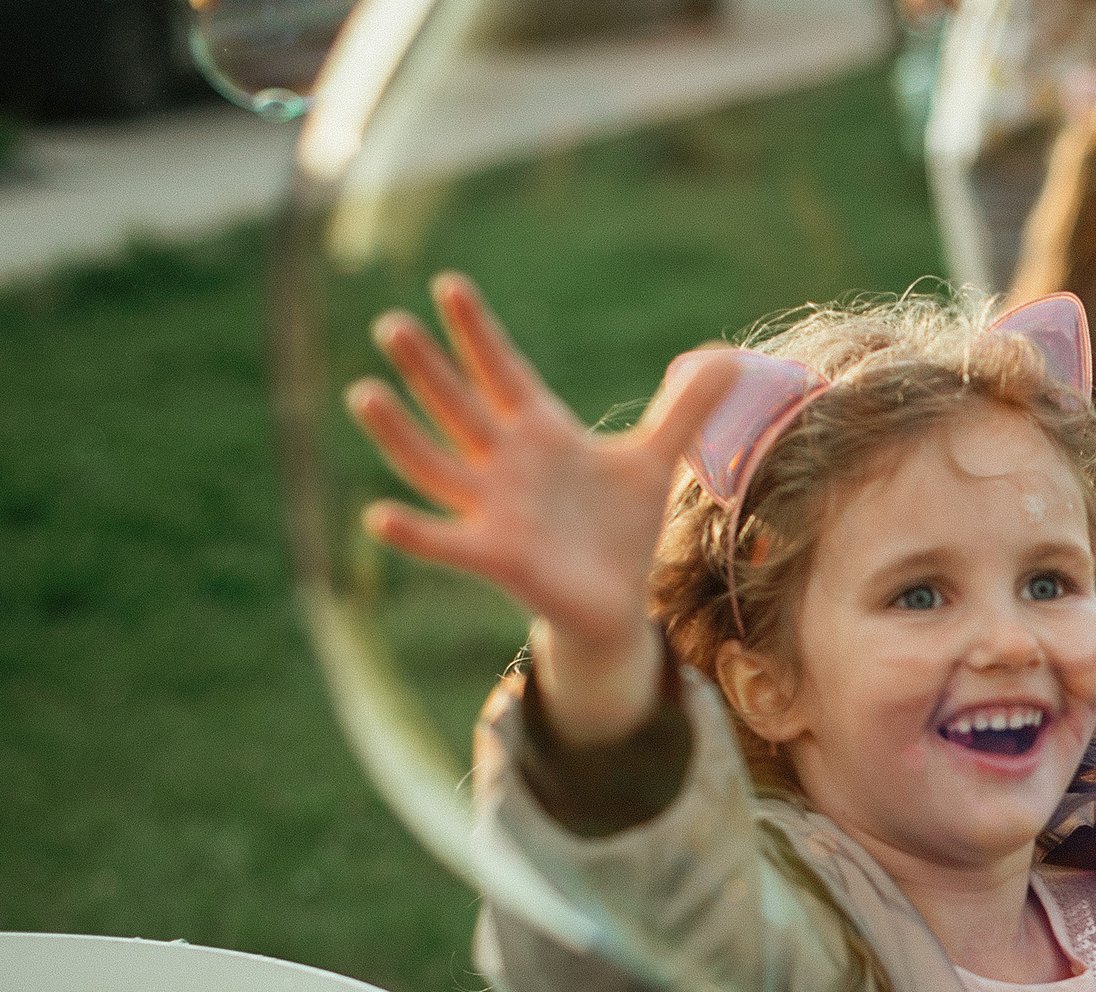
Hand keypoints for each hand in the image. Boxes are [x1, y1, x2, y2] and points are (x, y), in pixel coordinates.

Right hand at [343, 272, 737, 743]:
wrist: (616, 602)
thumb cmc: (619, 527)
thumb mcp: (654, 460)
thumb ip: (686, 408)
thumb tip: (732, 357)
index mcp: (538, 432)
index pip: (502, 371)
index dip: (478, 332)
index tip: (449, 285)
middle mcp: (505, 464)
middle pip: (459, 407)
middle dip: (427, 369)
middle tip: (390, 324)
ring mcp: (494, 509)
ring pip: (436, 465)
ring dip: (399, 434)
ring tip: (363, 393)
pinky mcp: (496, 556)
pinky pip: (446, 542)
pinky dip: (415, 532)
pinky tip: (379, 515)